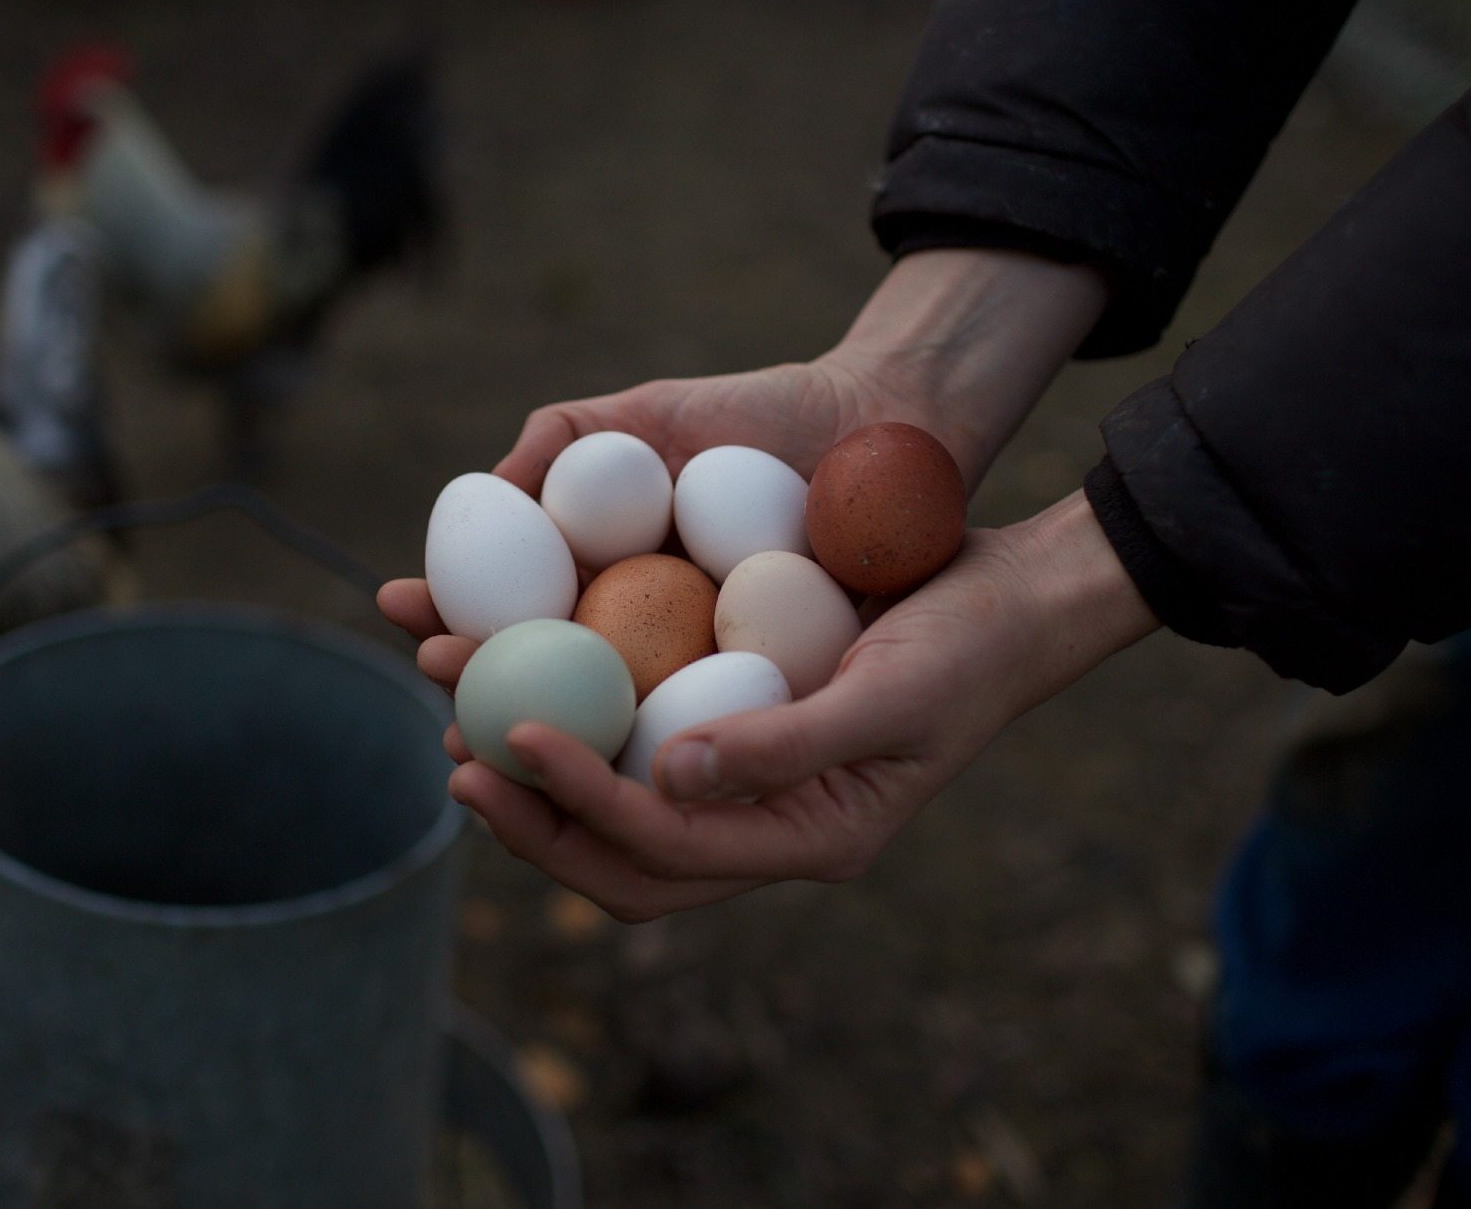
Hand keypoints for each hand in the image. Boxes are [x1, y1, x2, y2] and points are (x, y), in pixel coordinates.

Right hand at [382, 248, 1109, 690]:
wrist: (883, 429)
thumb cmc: (761, 415)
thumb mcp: (645, 418)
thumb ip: (558, 441)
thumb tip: (479, 494)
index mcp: (604, 592)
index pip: (507, 624)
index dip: (452, 624)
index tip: (406, 611)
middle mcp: (643, 650)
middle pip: (544, 691)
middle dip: (478, 692)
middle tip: (439, 678)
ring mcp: (705, 688)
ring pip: (611, 735)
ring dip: (546, 748)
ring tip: (494, 730)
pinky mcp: (773, 714)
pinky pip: (708, 743)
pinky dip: (655, 754)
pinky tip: (612, 750)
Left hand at [386, 493, 1159, 921]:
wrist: (1012, 608)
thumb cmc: (965, 647)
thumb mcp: (888, 692)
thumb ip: (784, 744)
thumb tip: (665, 774)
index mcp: (808, 841)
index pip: (664, 849)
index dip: (579, 803)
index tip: (510, 736)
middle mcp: (769, 833)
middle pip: (624, 862)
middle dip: (535, 822)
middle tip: (457, 759)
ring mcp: (751, 791)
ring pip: (622, 819)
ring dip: (542, 786)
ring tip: (467, 732)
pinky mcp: (739, 741)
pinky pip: (640, 757)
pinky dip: (582, 733)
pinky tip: (536, 686)